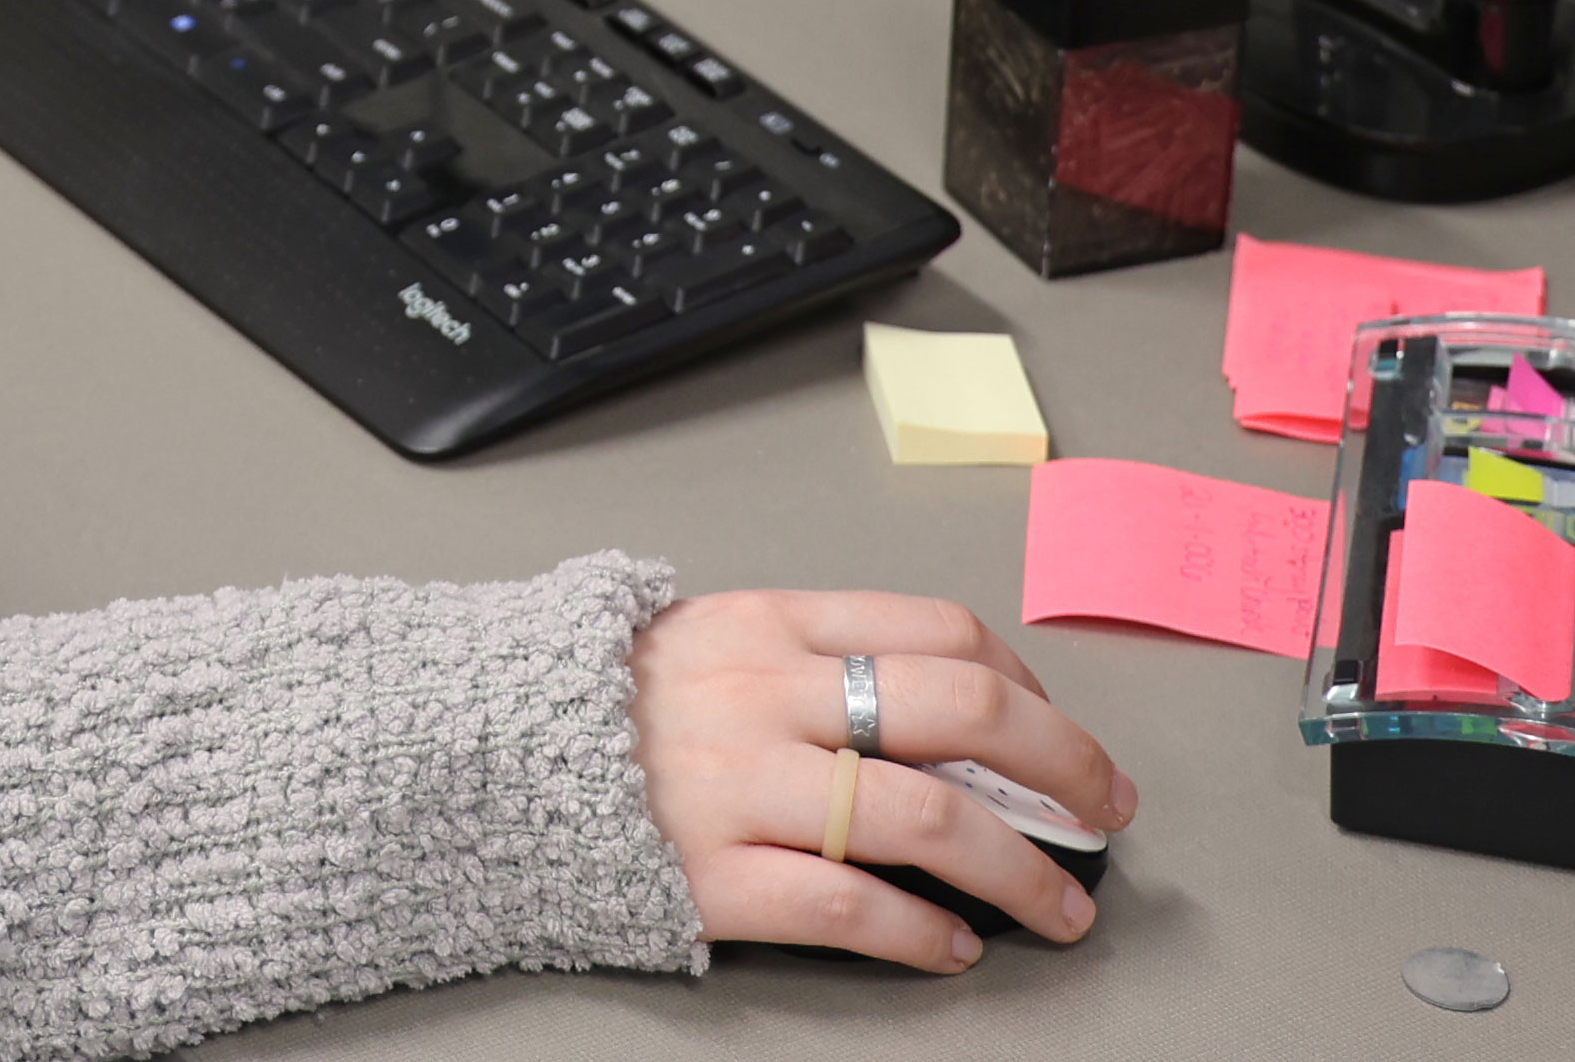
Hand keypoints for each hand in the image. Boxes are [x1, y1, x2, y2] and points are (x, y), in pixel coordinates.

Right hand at [631, 587, 1134, 973]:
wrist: (471, 755)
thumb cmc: (597, 705)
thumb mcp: (707, 637)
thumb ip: (812, 654)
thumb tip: (948, 706)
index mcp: (771, 625)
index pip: (943, 635)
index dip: (1031, 689)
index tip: (1066, 739)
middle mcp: (768, 697)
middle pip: (963, 714)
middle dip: (1063, 767)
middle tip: (1104, 814)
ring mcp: (742, 787)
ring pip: (927, 819)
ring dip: (1019, 871)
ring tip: (1056, 908)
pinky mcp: (711, 876)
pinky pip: (847, 906)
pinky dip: (918, 933)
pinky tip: (949, 948)